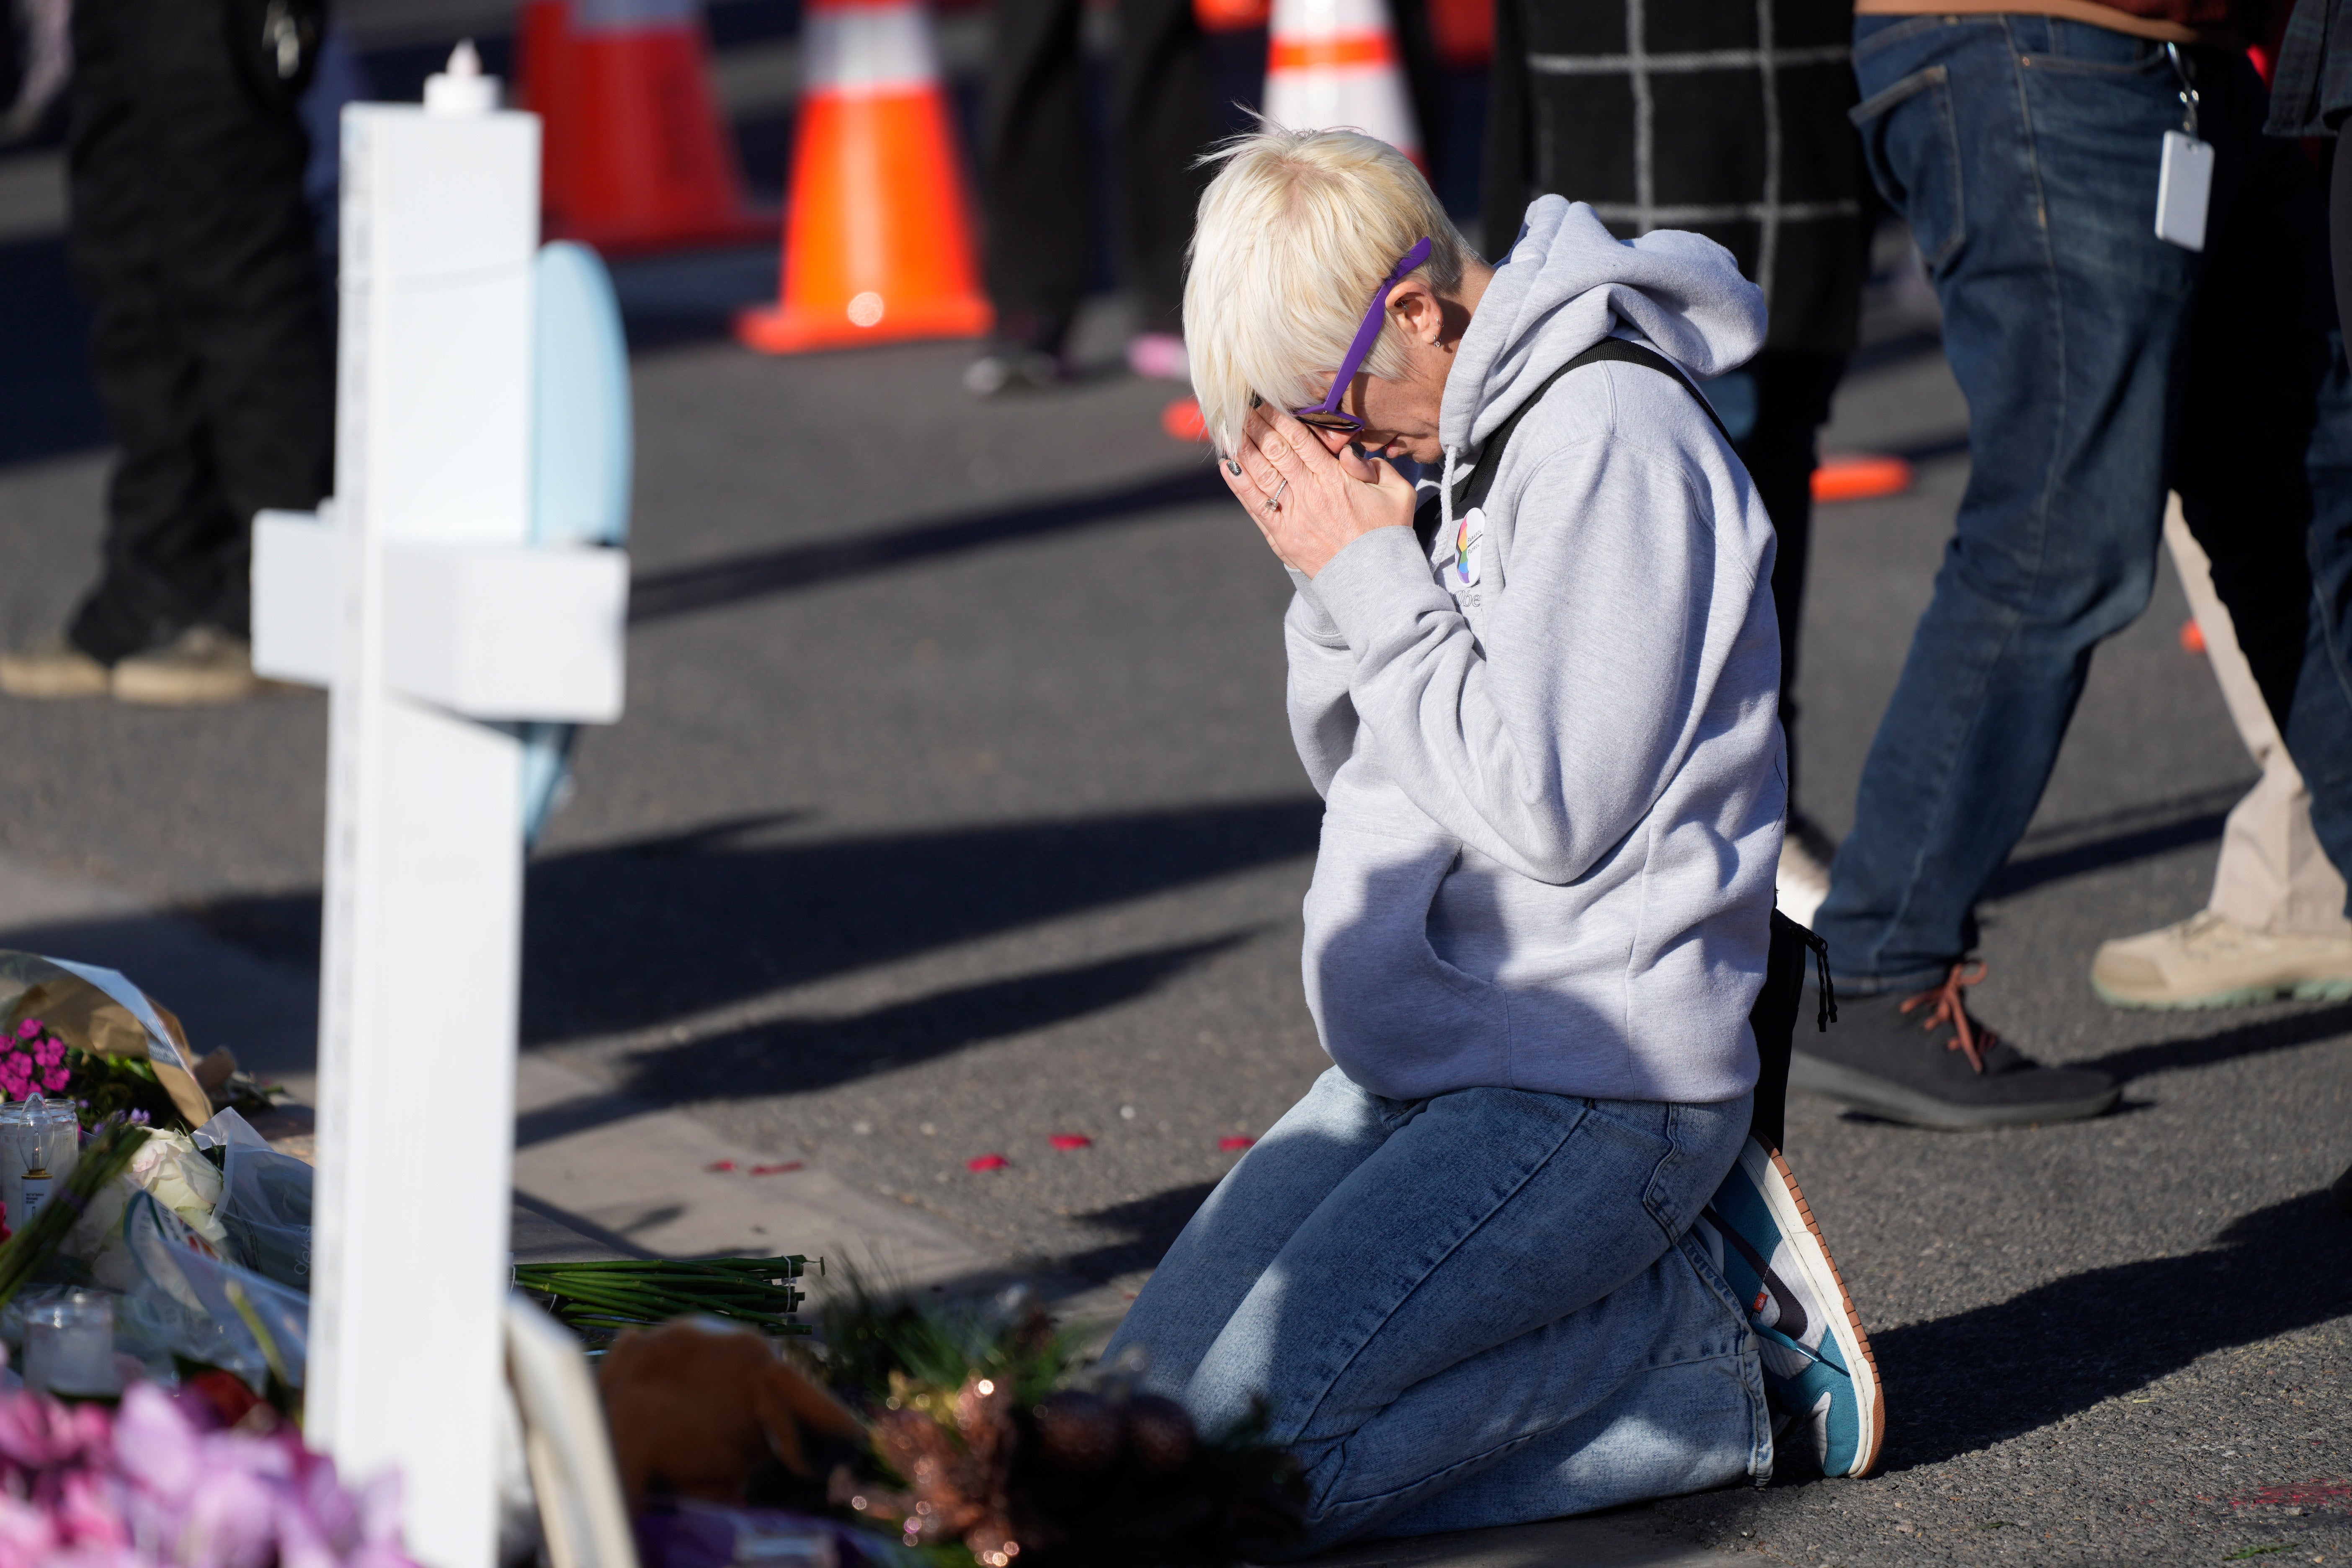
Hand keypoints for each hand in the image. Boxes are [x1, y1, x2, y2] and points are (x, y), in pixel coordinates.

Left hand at [1220, 403, 1417, 576]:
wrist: (1373, 580)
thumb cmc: (1388, 533)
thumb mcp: (1397, 492)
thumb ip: (1375, 465)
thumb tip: (1349, 451)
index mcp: (1336, 479)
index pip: (1301, 440)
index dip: (1281, 418)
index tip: (1267, 402)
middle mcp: (1310, 493)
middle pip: (1276, 451)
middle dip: (1257, 426)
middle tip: (1241, 406)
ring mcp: (1293, 515)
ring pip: (1261, 474)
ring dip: (1243, 448)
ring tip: (1229, 427)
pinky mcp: (1281, 535)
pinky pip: (1254, 504)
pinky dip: (1239, 484)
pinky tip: (1227, 465)